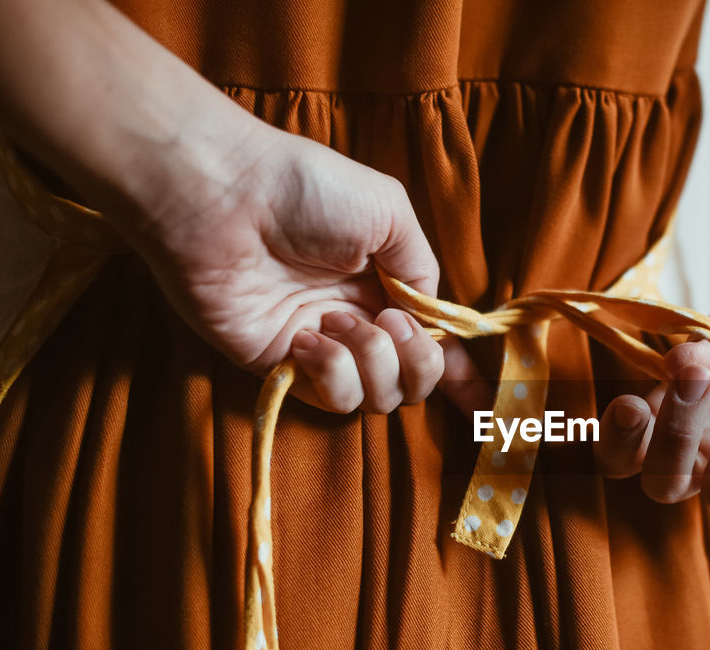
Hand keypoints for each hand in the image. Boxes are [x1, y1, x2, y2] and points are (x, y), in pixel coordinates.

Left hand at [125, 123, 444, 413]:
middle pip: (412, 381)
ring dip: (372, 360)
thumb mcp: (390, 212)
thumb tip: (428, 317)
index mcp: (384, 286)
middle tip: (391, 322)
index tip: (483, 401)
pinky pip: (331, 397)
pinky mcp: (280, 367)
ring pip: (376, 398)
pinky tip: (307, 335)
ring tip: (337, 318)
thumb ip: (421, 271)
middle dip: (418, 362)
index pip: (432, 342)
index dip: (460, 374)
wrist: (226, 197)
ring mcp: (319, 348)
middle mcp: (356, 322)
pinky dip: (332, 369)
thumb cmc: (306, 189)